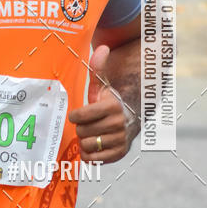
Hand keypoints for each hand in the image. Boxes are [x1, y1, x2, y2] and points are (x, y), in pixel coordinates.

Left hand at [68, 45, 135, 163]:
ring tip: (91, 132)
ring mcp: (120, 141)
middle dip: (81, 127)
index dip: (75, 116)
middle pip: (82, 132)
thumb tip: (102, 47)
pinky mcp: (120, 154)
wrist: (130, 115)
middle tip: (87, 123)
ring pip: (86, 146)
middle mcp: (119, 125)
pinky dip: (89, 154)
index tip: (77, 114)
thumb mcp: (103, 83)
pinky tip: (93, 144)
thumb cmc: (110, 98)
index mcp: (113, 107)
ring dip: (85, 140)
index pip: (81, 117)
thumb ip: (98, 67)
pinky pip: (93, 160)